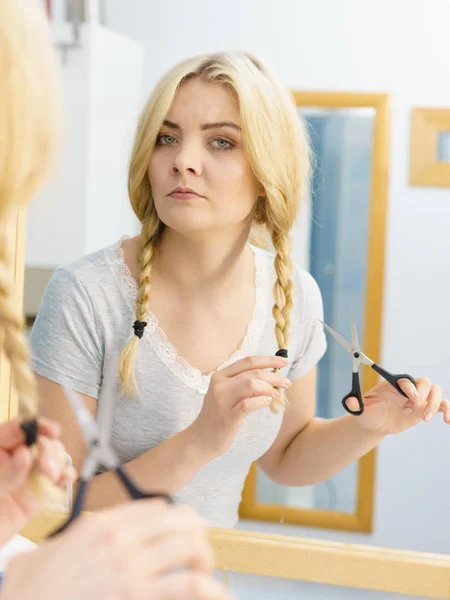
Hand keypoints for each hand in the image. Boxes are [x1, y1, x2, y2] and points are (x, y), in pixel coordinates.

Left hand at [0, 418, 75, 544]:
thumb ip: (5, 472)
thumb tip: (25, 453)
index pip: (18, 428)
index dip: (37, 425)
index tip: (51, 431)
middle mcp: (14, 459)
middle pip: (41, 441)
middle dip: (49, 449)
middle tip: (46, 467)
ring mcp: (28, 476)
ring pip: (53, 457)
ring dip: (59, 463)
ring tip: (52, 476)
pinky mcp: (38, 493)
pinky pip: (58, 479)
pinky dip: (66, 475)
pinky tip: (64, 479)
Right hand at [2, 501, 230, 599]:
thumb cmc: (32, 588)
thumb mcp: (51, 550)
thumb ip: (79, 538)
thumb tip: (95, 538)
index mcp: (102, 523)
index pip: (156, 508)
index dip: (177, 518)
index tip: (184, 529)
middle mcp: (120, 538)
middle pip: (179, 521)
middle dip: (197, 534)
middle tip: (201, 549)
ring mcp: (129, 566)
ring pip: (188, 546)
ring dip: (204, 558)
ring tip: (207, 573)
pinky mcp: (134, 594)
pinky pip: (186, 585)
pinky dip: (207, 588)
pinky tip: (215, 594)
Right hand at [191, 355, 290, 457]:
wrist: (201, 438)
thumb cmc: (220, 415)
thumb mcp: (227, 394)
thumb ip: (244, 383)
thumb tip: (272, 376)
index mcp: (220, 376)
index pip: (248, 361)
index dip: (268, 360)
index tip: (284, 361)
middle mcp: (219, 385)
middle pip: (253, 373)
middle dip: (274, 376)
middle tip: (286, 383)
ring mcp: (222, 401)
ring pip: (251, 384)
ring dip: (269, 388)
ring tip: (275, 394)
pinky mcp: (226, 417)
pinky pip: (248, 404)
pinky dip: (261, 401)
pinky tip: (267, 403)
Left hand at [350, 377, 449, 434]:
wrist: (375, 423)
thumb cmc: (368, 413)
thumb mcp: (360, 409)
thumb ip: (355, 404)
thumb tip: (349, 401)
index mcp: (393, 384)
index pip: (406, 380)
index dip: (410, 387)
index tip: (410, 398)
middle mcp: (408, 389)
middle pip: (425, 382)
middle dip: (424, 394)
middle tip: (416, 408)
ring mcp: (418, 398)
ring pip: (436, 391)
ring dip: (435, 403)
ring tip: (425, 418)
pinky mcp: (425, 409)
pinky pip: (443, 405)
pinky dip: (448, 411)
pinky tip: (448, 421)